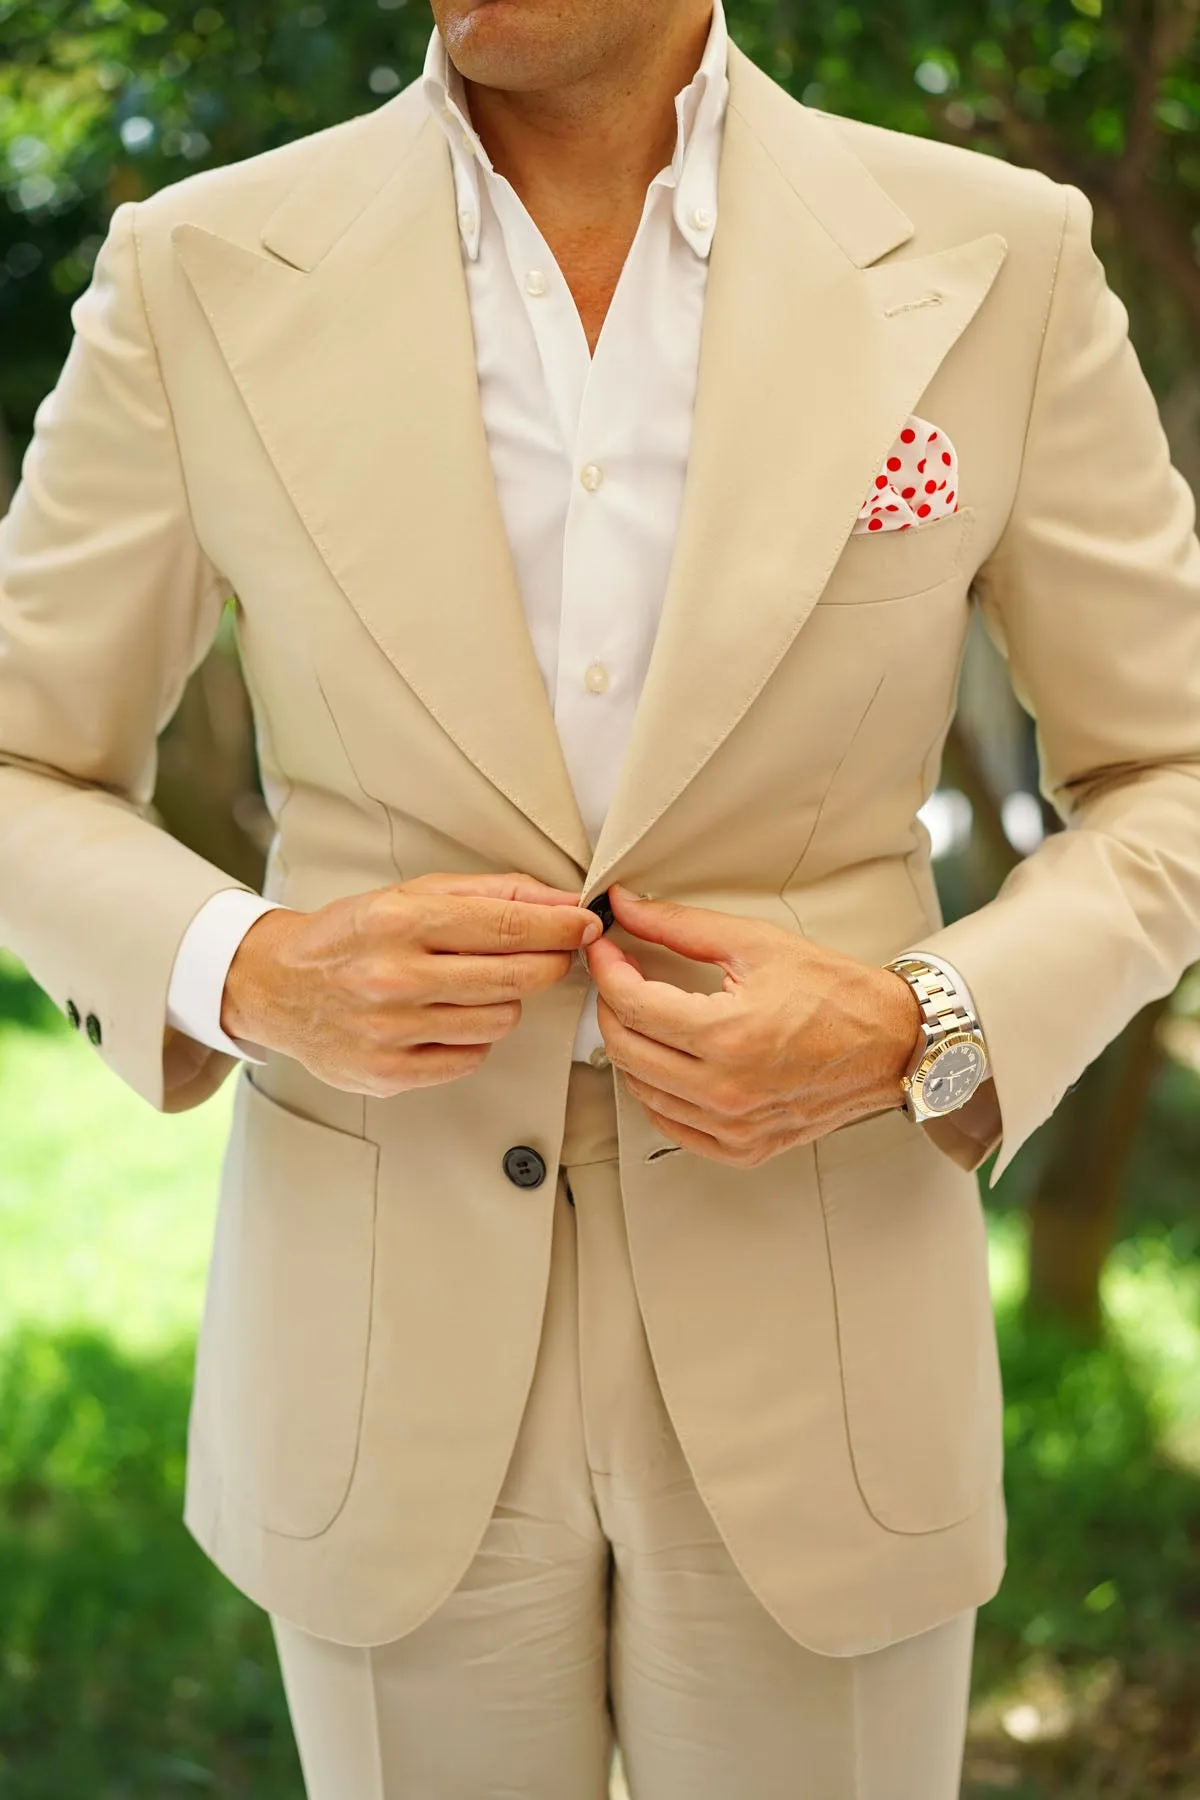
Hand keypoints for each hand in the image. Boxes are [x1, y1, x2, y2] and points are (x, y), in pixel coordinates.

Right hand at [221, 870, 600, 1095]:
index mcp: (399, 921)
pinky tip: (444, 1019)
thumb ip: (490, 894)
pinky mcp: (389, 1074)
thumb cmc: (352, 936)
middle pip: (515, 976)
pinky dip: (471, 1038)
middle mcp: (393, 976)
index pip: (506, 925)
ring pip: (501, 1020)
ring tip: (472, 987)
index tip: (587, 924)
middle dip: (549, 962)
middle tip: (551, 953)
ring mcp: (390, 1031)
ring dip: (503, 1002)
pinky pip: (472, 1057)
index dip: (560, 926)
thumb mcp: (411, 894)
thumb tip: (561, 902)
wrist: (277, 986)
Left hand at [585, 882, 922, 1166]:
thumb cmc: (837, 995)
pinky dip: (657, 1091)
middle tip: (621, 977)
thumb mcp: (756, 944)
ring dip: (631, 1047)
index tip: (605, 951)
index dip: (607, 970)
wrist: (891, 1044)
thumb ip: (681, 926)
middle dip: (611, 1005)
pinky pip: (670, 1125)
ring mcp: (733, 1126)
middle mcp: (726, 1090)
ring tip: (647, 1014)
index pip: (631, 1004)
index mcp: (729, 1036)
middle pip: (625, 1049)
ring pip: (640, 1090)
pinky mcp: (742, 1148)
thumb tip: (628, 908)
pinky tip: (669, 1061)